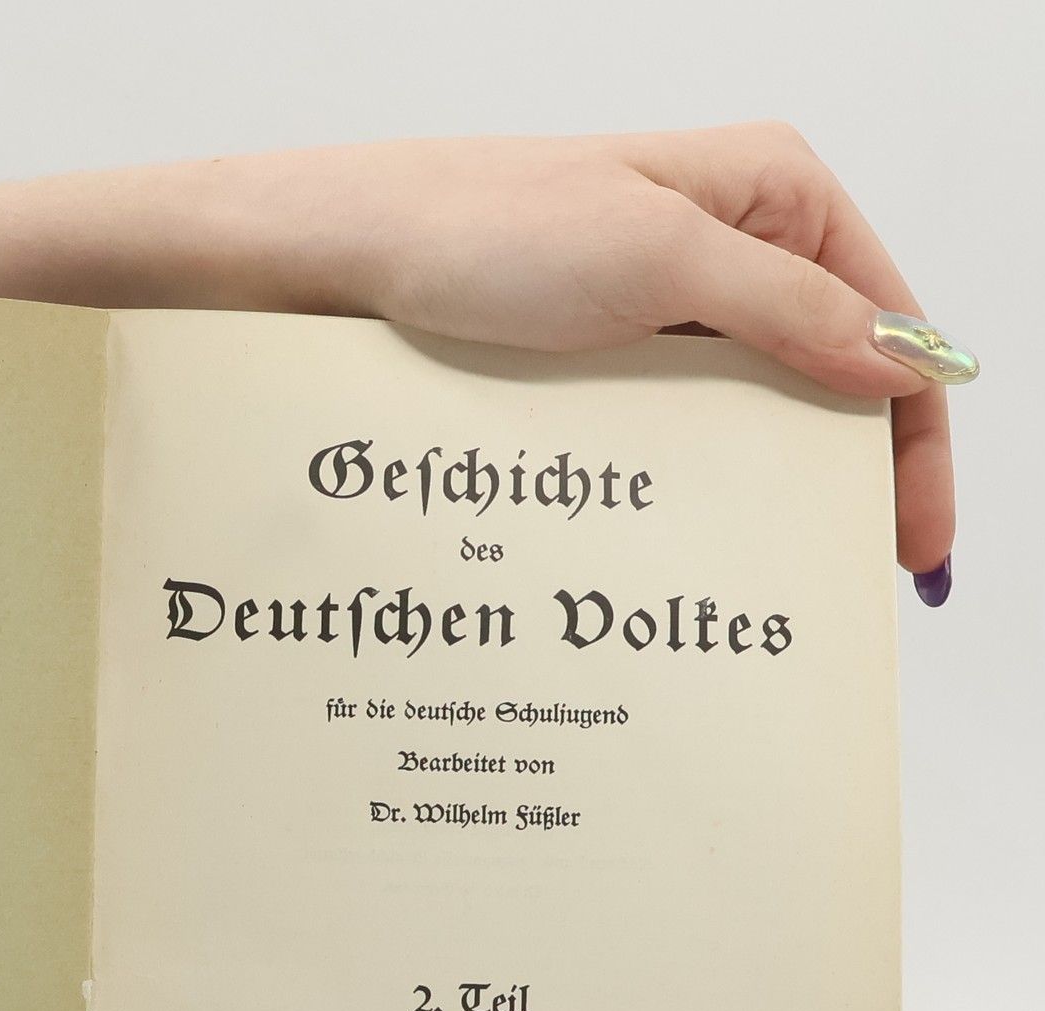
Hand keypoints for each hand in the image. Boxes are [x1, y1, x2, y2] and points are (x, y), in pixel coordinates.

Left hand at [215, 123, 968, 590]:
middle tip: (828, 583)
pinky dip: (682, 481)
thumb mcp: (658, 262)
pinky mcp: (592, 349)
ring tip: (757, 577)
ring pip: (742, 412)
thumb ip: (788, 313)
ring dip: (757, 489)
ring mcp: (655, 301)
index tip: (906, 546)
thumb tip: (901, 364)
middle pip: (822, 378)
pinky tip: (679, 539)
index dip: (908, 442)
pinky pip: (665, 425)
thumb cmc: (480, 229)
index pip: (887, 327)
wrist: (336, 260)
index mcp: (771, 195)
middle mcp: (725, 244)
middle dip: (835, 478)